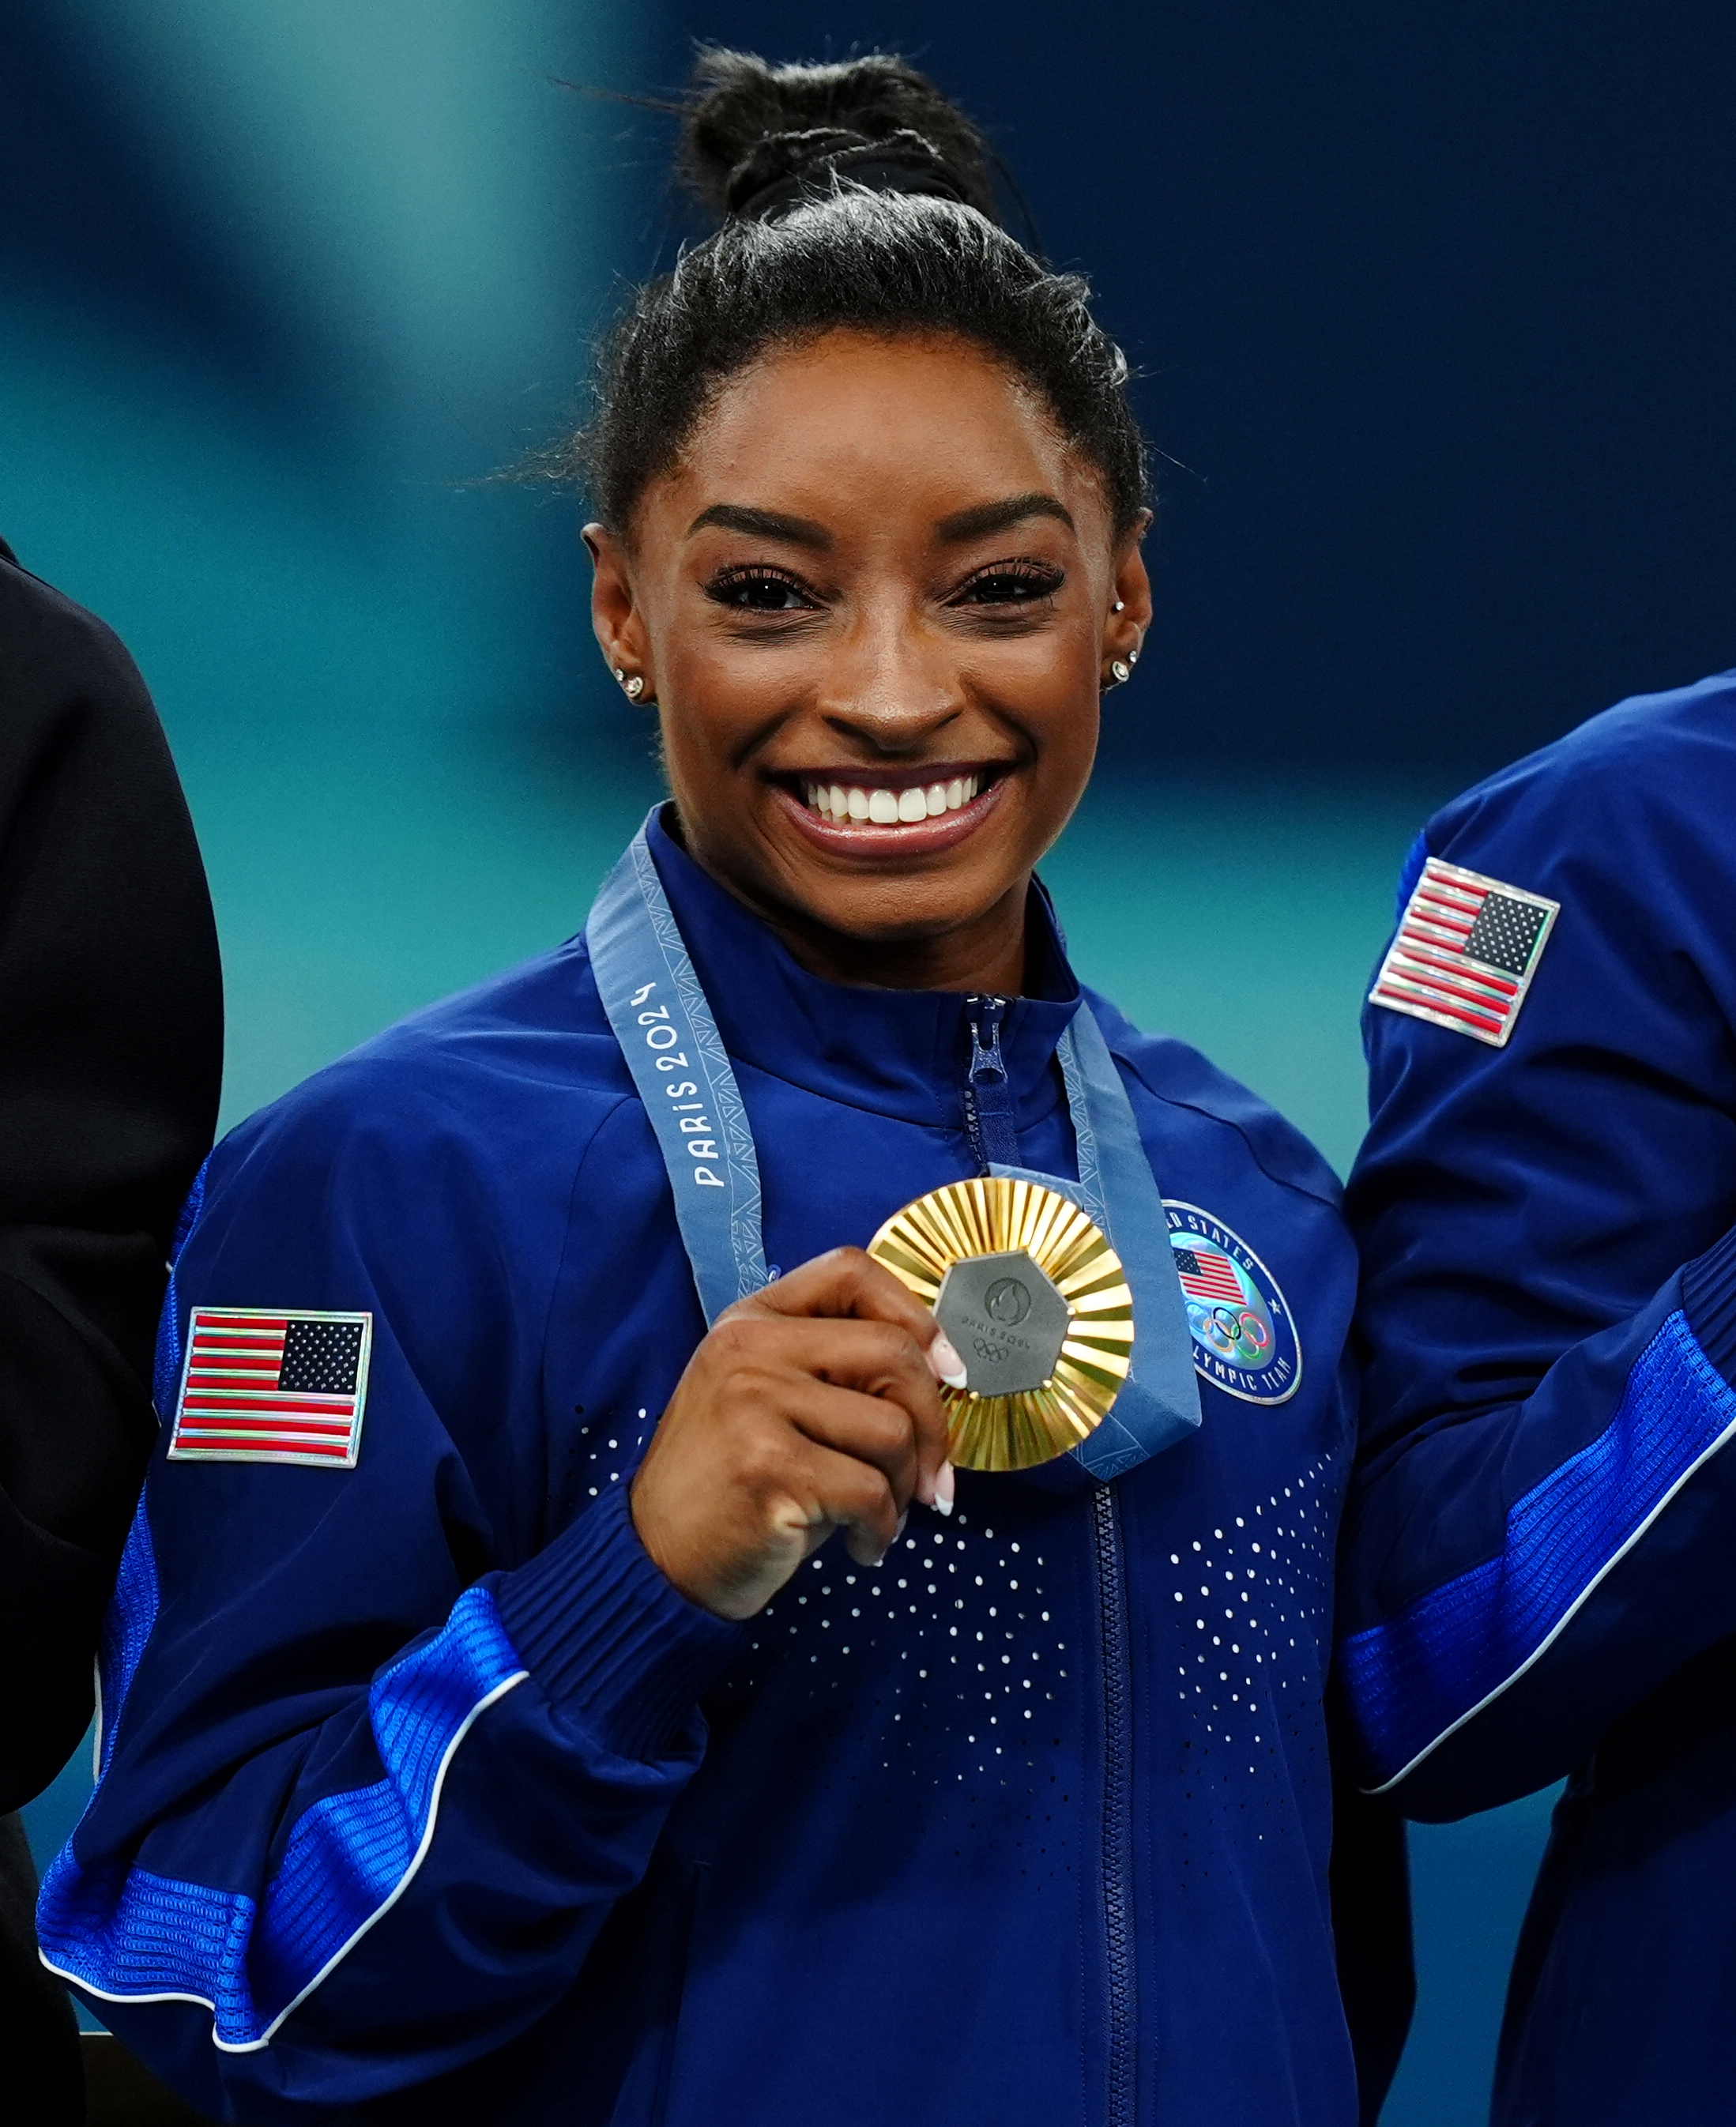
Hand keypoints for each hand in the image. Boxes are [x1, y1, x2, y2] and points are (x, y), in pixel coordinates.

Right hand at [630, 1247, 962, 1619]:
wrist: (657, 1561)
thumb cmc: (732, 1484)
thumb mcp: (769, 1401)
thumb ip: (837, 1371)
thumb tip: (944, 1372)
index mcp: (752, 1321)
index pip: (851, 1272)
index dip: (917, 1316)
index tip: (948, 1369)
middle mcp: (749, 1349)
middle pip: (893, 1353)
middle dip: (934, 1425)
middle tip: (931, 1479)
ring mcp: (754, 1403)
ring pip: (892, 1429)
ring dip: (904, 1488)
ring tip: (876, 1517)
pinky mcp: (767, 1467)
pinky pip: (871, 1492)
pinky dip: (882, 1531)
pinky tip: (860, 1546)